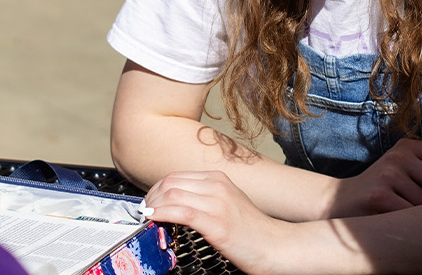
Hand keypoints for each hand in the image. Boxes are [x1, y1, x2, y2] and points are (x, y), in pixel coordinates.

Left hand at [142, 171, 294, 274]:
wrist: (275, 246)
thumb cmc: (252, 230)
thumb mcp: (228, 204)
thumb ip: (205, 198)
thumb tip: (177, 203)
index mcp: (219, 179)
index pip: (176, 176)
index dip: (157, 189)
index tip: (150, 202)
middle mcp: (217, 186)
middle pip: (170, 182)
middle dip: (151, 197)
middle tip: (145, 211)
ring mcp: (217, 203)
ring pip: (172, 195)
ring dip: (153, 206)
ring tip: (148, 217)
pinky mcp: (217, 223)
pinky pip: (181, 212)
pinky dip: (162, 214)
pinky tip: (155, 220)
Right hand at [326, 138, 421, 217]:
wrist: (337, 202)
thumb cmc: (381, 190)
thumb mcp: (403, 170)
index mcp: (407, 146)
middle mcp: (398, 156)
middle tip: (420, 205)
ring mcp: (387, 175)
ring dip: (421, 214)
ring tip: (402, 212)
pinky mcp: (379, 196)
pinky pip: (411, 214)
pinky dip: (408, 222)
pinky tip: (394, 219)